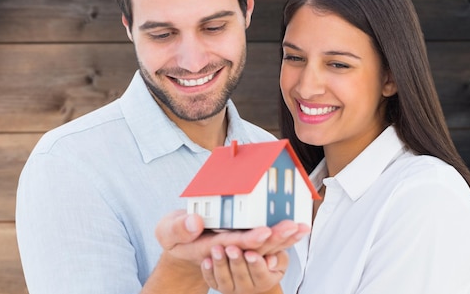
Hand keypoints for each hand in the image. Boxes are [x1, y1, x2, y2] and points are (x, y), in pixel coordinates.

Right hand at [155, 210, 309, 266]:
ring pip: (266, 244)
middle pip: (256, 245)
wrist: (181, 243)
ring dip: (285, 237)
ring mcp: (238, 245)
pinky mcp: (244, 239)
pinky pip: (267, 241)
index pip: (234, 243)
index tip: (264, 232)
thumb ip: (178, 227)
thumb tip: (194, 222)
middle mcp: (229, 247)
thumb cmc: (174, 234)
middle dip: (276, 237)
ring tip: (302, 227)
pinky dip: (283, 236)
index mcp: (211, 246)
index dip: (250, 239)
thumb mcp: (167, 231)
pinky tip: (298, 229)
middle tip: (294, 227)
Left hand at [201, 245, 286, 293]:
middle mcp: (249, 287)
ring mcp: (232, 288)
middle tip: (232, 248)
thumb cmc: (266, 257)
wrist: (250, 268)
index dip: (256, 265)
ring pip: (225, 279)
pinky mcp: (219, 285)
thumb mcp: (278, 256)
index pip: (262, 275)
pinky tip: (207, 260)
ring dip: (220, 264)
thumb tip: (272, 261)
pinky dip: (208, 271)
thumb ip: (280, 255)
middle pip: (242, 276)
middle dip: (237, 262)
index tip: (251, 253)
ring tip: (217, 249)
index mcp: (266, 280)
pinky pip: (212, 281)